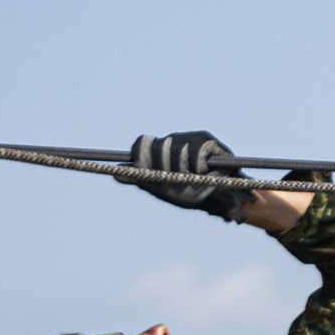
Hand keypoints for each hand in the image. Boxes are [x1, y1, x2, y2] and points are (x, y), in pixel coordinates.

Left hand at [125, 131, 253, 222]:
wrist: (219, 197)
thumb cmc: (190, 191)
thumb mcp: (162, 187)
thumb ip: (141, 178)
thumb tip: (115, 174)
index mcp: (160, 148)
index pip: (142, 144)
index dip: (142, 157)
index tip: (150, 173)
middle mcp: (174, 139)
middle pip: (158, 148)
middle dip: (167, 170)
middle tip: (179, 180)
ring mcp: (191, 137)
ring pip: (177, 151)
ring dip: (184, 171)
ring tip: (193, 178)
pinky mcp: (208, 140)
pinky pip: (196, 153)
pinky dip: (198, 167)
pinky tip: (203, 172)